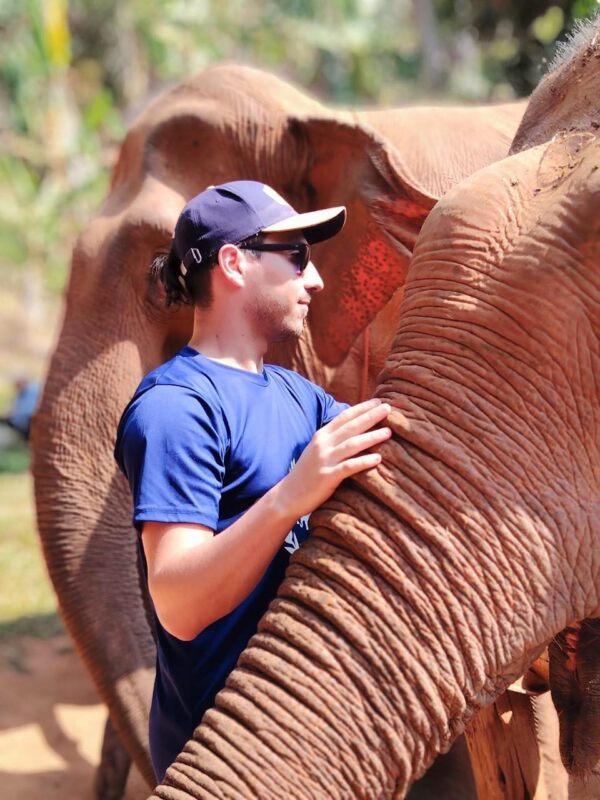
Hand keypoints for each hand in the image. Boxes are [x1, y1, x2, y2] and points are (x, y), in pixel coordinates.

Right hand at [276, 398, 390, 519]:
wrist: (288, 495)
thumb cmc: (307, 472)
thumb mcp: (317, 449)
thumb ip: (333, 438)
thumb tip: (355, 427)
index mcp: (322, 435)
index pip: (344, 417)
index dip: (362, 408)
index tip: (378, 401)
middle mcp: (323, 444)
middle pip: (351, 427)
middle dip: (370, 416)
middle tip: (388, 408)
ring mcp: (325, 460)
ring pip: (352, 444)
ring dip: (371, 437)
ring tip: (388, 432)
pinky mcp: (327, 477)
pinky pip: (349, 467)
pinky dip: (364, 461)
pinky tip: (378, 459)